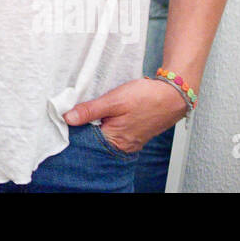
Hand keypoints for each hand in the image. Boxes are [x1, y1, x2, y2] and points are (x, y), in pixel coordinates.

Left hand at [63, 77, 187, 152]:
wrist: (172, 94)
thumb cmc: (146, 97)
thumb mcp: (114, 100)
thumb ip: (90, 110)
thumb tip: (69, 118)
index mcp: (116, 141)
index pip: (86, 139)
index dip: (75, 126)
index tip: (66, 114)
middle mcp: (122, 146)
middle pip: (94, 138)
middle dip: (85, 124)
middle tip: (78, 108)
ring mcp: (128, 141)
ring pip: (103, 133)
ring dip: (95, 121)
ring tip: (94, 107)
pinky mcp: (132, 133)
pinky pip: (113, 130)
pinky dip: (106, 121)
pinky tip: (105, 111)